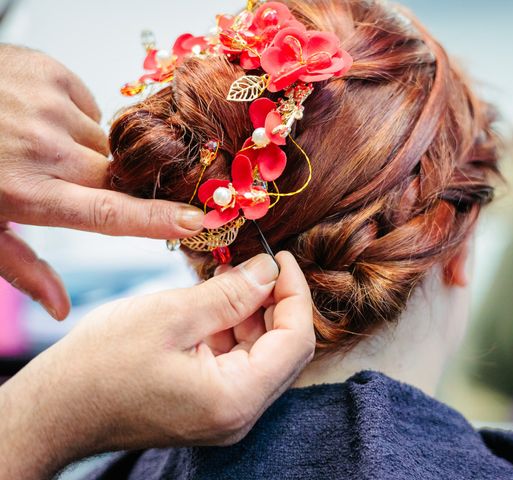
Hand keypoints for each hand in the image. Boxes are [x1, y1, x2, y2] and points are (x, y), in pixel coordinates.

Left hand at [0, 45, 204, 319]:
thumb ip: (22, 268)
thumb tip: (61, 309)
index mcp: (26, 193)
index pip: (110, 213)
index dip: (157, 219)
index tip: (197, 220)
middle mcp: (42, 150)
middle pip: (115, 173)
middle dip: (106, 179)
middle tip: (66, 177)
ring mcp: (48, 105)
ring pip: (103, 140)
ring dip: (84, 147)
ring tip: (38, 141)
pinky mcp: (50, 72)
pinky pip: (89, 105)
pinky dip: (73, 116)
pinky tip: (38, 115)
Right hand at [0, 252, 314, 479]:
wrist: (56, 409)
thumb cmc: (101, 365)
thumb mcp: (172, 315)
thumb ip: (232, 293)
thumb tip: (270, 270)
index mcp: (236, 398)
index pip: (296, 341)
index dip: (296, 294)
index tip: (282, 258)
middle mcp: (238, 413)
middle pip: (284, 349)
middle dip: (275, 301)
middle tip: (256, 263)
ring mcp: (224, 413)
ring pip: (261, 353)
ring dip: (253, 312)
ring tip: (230, 277)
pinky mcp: (208, 405)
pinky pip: (237, 362)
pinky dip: (233, 328)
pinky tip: (215, 301)